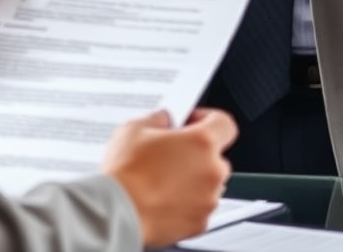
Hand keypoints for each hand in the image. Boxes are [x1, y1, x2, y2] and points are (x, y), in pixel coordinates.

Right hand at [102, 107, 236, 246]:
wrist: (117, 211)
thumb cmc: (127, 173)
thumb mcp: (135, 128)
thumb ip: (158, 118)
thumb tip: (163, 120)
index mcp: (202, 142)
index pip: (224, 124)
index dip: (208, 119)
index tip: (192, 122)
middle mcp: (212, 171)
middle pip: (216, 155)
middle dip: (197, 152)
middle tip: (172, 150)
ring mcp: (208, 200)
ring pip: (209, 183)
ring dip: (193, 177)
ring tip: (164, 176)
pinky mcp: (199, 223)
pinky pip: (199, 206)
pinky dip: (187, 201)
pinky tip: (163, 196)